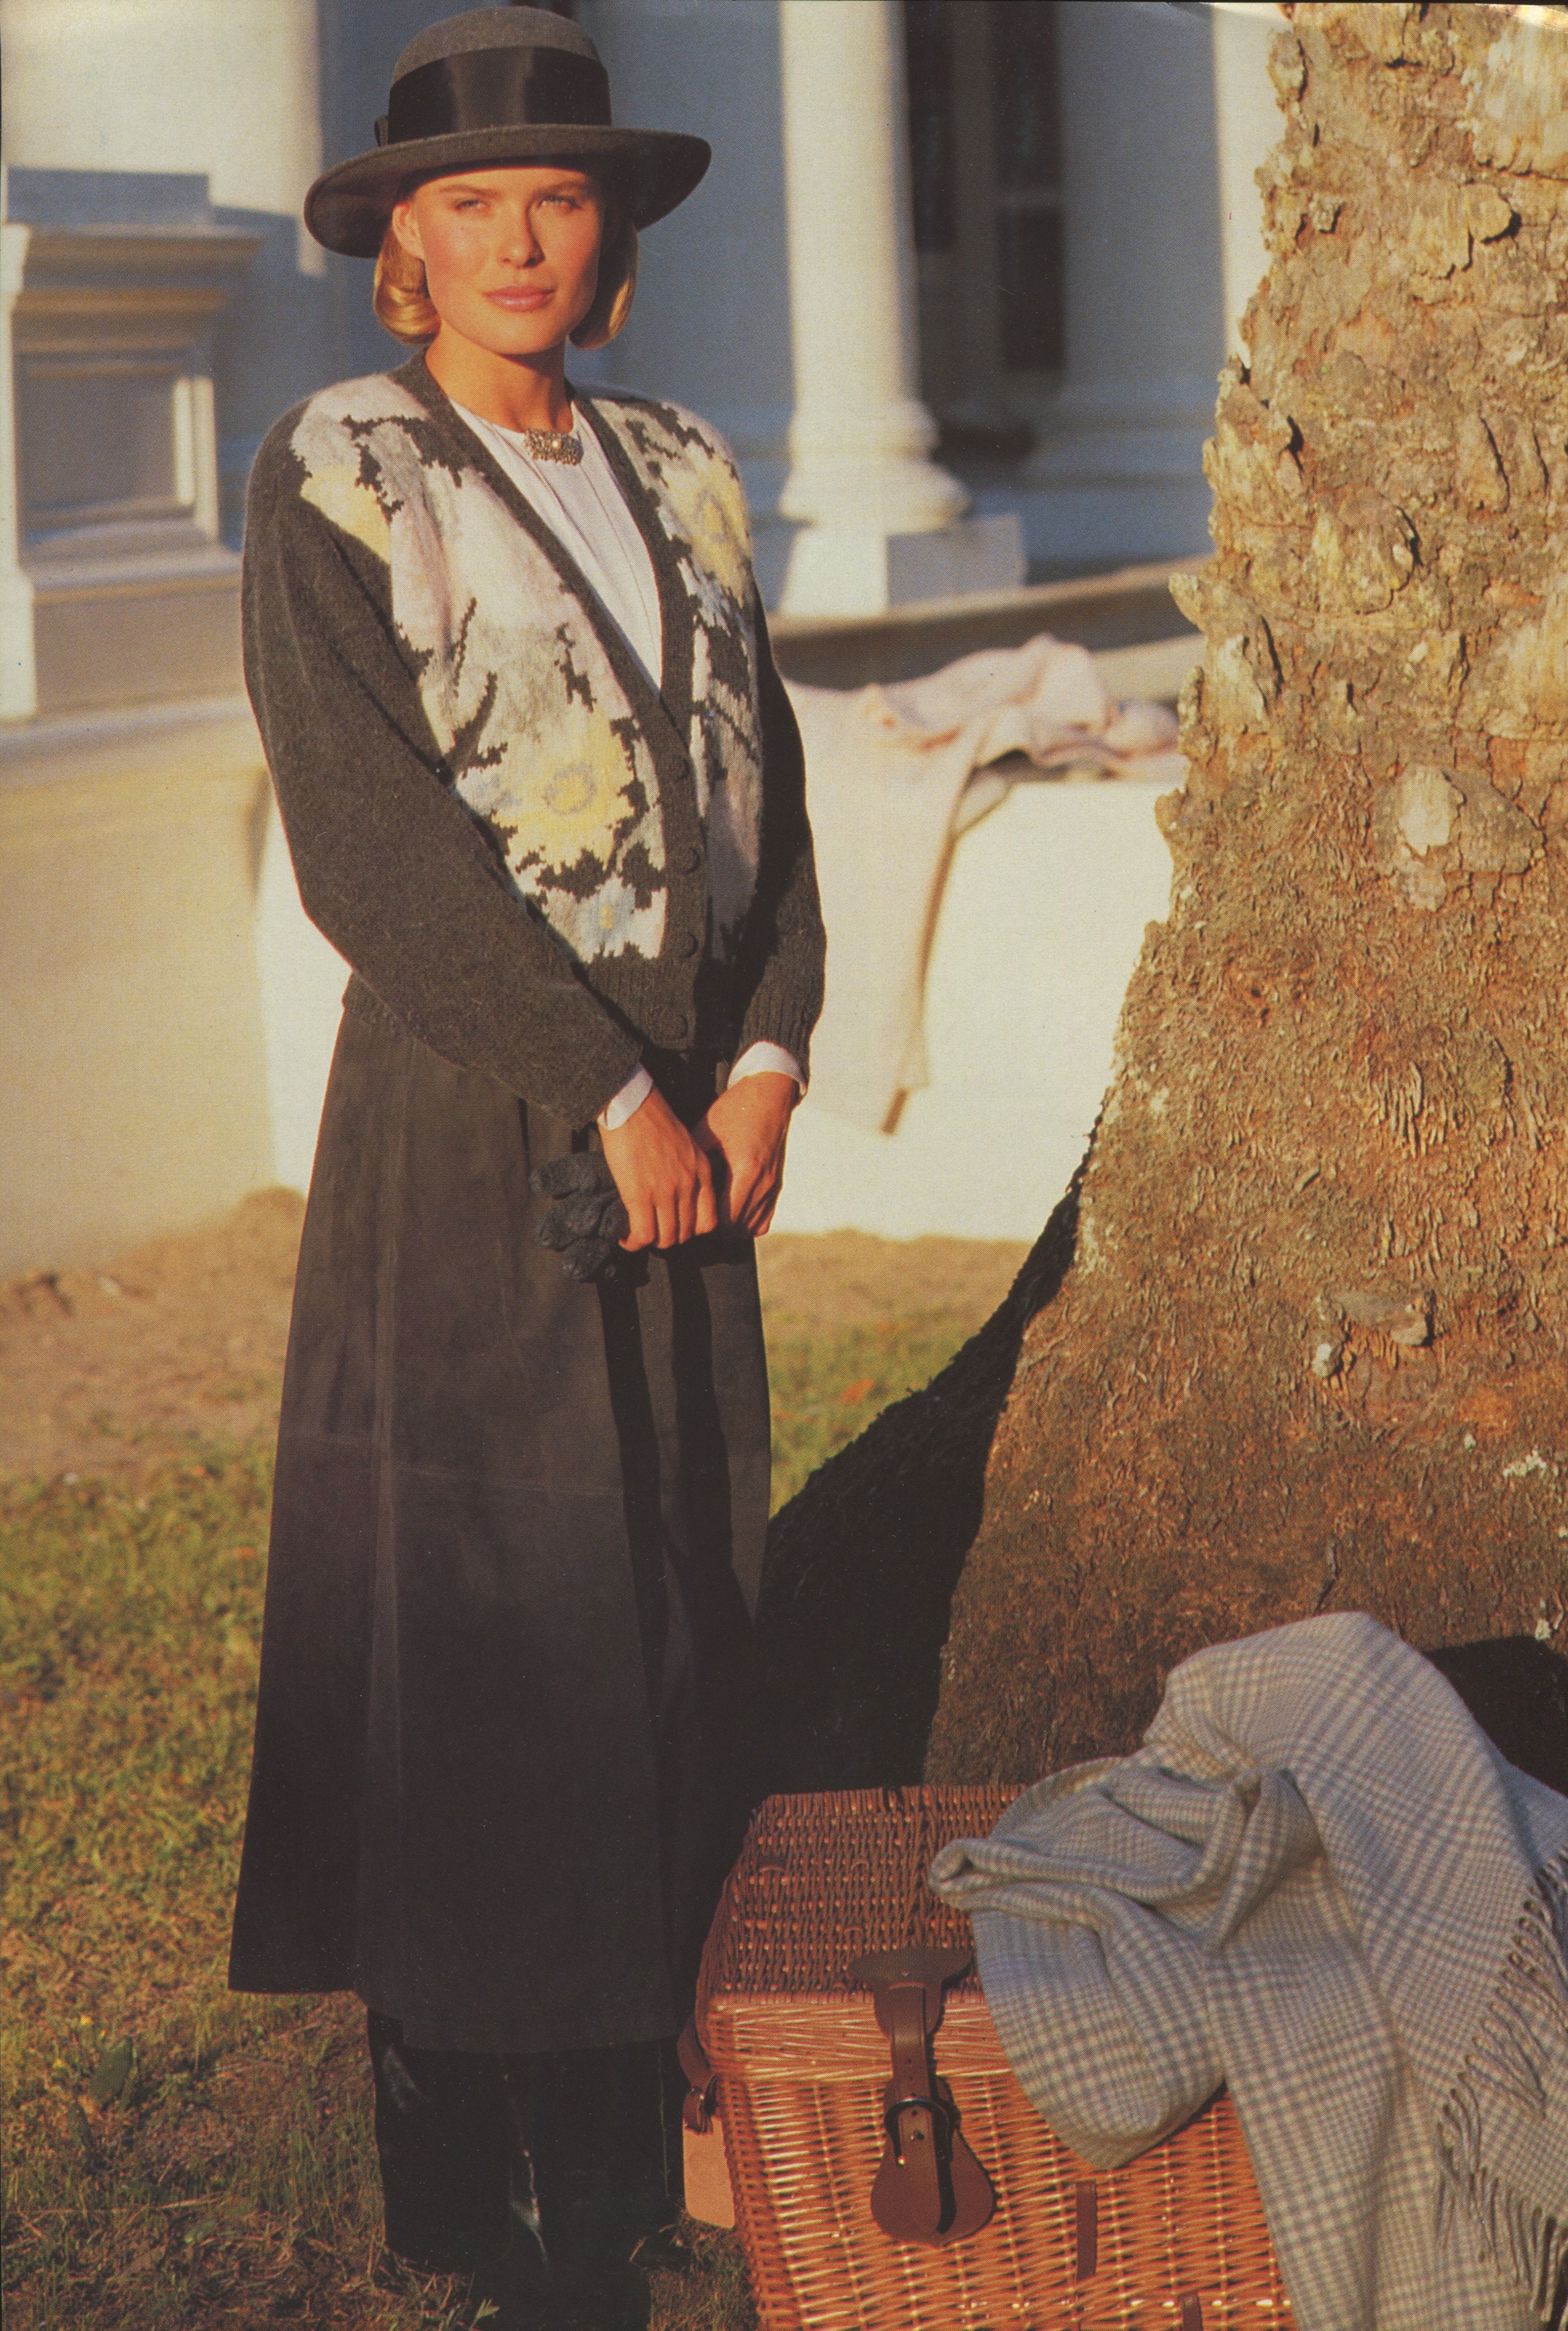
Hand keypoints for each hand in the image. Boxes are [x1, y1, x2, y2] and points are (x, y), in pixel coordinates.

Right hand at [601, 1085, 717, 1250]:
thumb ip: (688, 1170)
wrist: (632, 1105)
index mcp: (701, 1172)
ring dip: (650, 1241)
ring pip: (666, 1238)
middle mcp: (689, 1185)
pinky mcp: (640, 1195)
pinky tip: (625, 1236)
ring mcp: (666, 1192)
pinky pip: (643, 1234)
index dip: (692, 1231)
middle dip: (669, 1238)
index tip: (676, 1227)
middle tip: (653, 1232)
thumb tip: (676, 1194)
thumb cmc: (652, 1120)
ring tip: (637, 1235)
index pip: (709, 1220)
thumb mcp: (685, 1145)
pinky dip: (633, 1242)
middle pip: (686, 1233)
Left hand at [695, 1073, 796, 1236]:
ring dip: (729, 1227)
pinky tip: (730, 1212)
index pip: (723, 1217)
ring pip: (749, 1228)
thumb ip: (693, 1160)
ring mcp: (772, 1186)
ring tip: (709, 1216)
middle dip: (713, 1228)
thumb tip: (671, 1184)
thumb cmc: (736, 1109)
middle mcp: (762, 1183)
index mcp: (745, 1170)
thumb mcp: (708, 1130)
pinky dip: (746, 1223)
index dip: (702, 1222)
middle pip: (735, 1228)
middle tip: (693, 1217)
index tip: (687, 1214)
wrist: (769, 1095)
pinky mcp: (776, 1185)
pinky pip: (763, 1221)